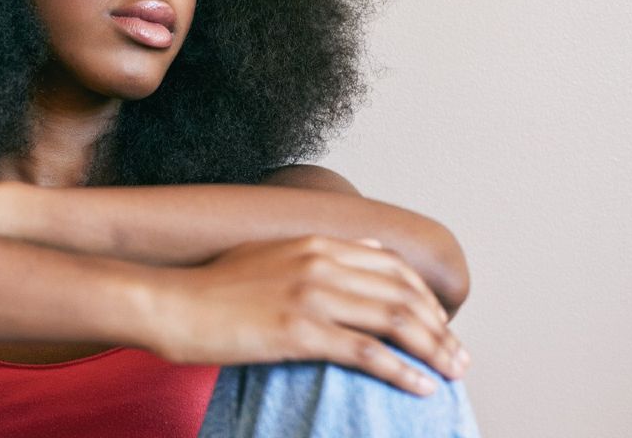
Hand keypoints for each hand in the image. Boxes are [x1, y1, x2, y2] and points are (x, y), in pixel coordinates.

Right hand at [148, 235, 468, 395]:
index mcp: (315, 243)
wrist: (171, 304)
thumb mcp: (269, 253)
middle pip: (402, 294)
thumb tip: (367, 250)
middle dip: (440, 328)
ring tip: (453, 373)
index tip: (440, 325)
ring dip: (433, 350)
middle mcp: (319, 263)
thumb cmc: (213, 287)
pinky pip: (367, 352)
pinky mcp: (298, 331)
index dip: (425, 298)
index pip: (392, 267)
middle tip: (460, 356)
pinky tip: (421, 387)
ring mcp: (310, 295)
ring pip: (394, 321)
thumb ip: (318, 251)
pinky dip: (402, 371)